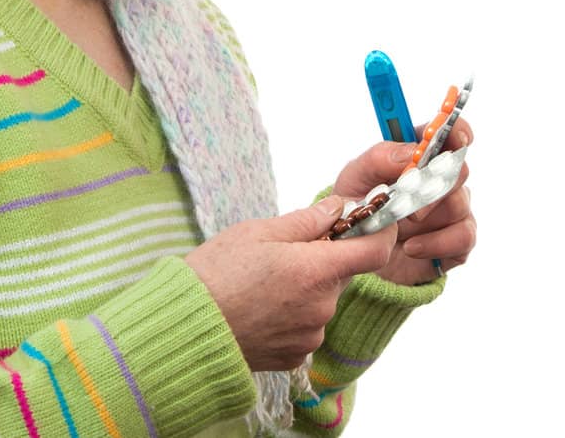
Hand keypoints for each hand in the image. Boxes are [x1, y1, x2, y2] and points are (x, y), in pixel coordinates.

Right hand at [183, 197, 398, 370]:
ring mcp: (310, 336)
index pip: (374, 252)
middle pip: (341, 275)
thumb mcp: (257, 233)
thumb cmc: (214, 275)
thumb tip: (338, 208)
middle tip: (284, 253)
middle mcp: (321, 307)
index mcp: (315, 271)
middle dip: (323, 260)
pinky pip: (306, 327)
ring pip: (322, 301)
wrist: (183, 328)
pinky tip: (261, 308)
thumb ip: (306, 221)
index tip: (376, 221)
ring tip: (263, 285)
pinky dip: (293, 315)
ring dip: (306, 289)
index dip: (382, 232)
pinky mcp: (295, 357)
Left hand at [330, 117, 476, 285]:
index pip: (449, 132)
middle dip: (434, 181)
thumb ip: (379, 158)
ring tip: (399, 226)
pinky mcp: (455, 241)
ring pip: (461, 202)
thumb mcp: (356, 178)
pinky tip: (411, 247)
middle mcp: (440, 180)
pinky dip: (437, 243)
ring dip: (429, 215)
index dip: (457, 129)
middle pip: (460, 168)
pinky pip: (463, 237)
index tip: (454, 136)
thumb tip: (412, 152)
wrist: (357, 253)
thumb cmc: (358, 207)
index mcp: (419, 156)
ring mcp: (451, 211)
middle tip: (408, 196)